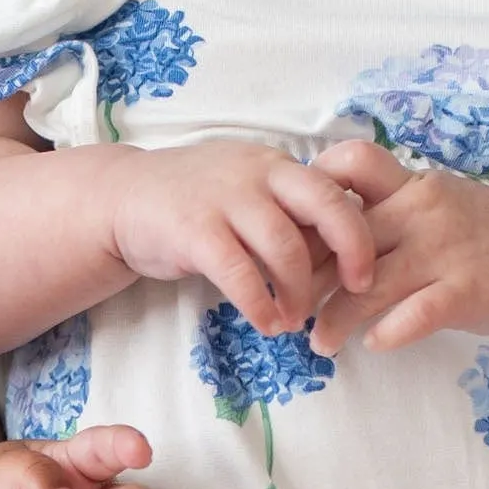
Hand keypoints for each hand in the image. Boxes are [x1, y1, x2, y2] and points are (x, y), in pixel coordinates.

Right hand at [103, 138, 374, 337]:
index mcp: (276, 165)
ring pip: (285, 245)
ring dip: (300, 291)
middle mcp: (257, 174)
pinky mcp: (193, 230)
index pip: (334, 189)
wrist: (122, 198)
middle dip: (351, 250)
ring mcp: (224, 199)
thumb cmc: (193, 201)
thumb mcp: (246, 189)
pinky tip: (266, 323)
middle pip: (324, 206)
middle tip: (357, 291)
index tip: (366, 271)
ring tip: (297, 319)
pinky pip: (239, 272)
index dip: (358, 231)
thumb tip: (338, 249)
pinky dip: (260, 303)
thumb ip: (287, 210)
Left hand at [307, 141, 488, 352]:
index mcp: (408, 182)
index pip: (351, 164)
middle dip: (308, 278)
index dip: (311, 193)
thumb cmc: (471, 230)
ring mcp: (445, 250)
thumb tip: (302, 232)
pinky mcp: (467, 290)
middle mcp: (423, 210)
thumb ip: (376, 208)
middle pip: (345, 238)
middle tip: (285, 308)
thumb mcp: (424, 201)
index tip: (286, 232)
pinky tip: (371, 343)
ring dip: (335, 319)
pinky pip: (417, 314)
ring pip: (370, 284)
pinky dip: (388, 332)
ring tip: (319, 342)